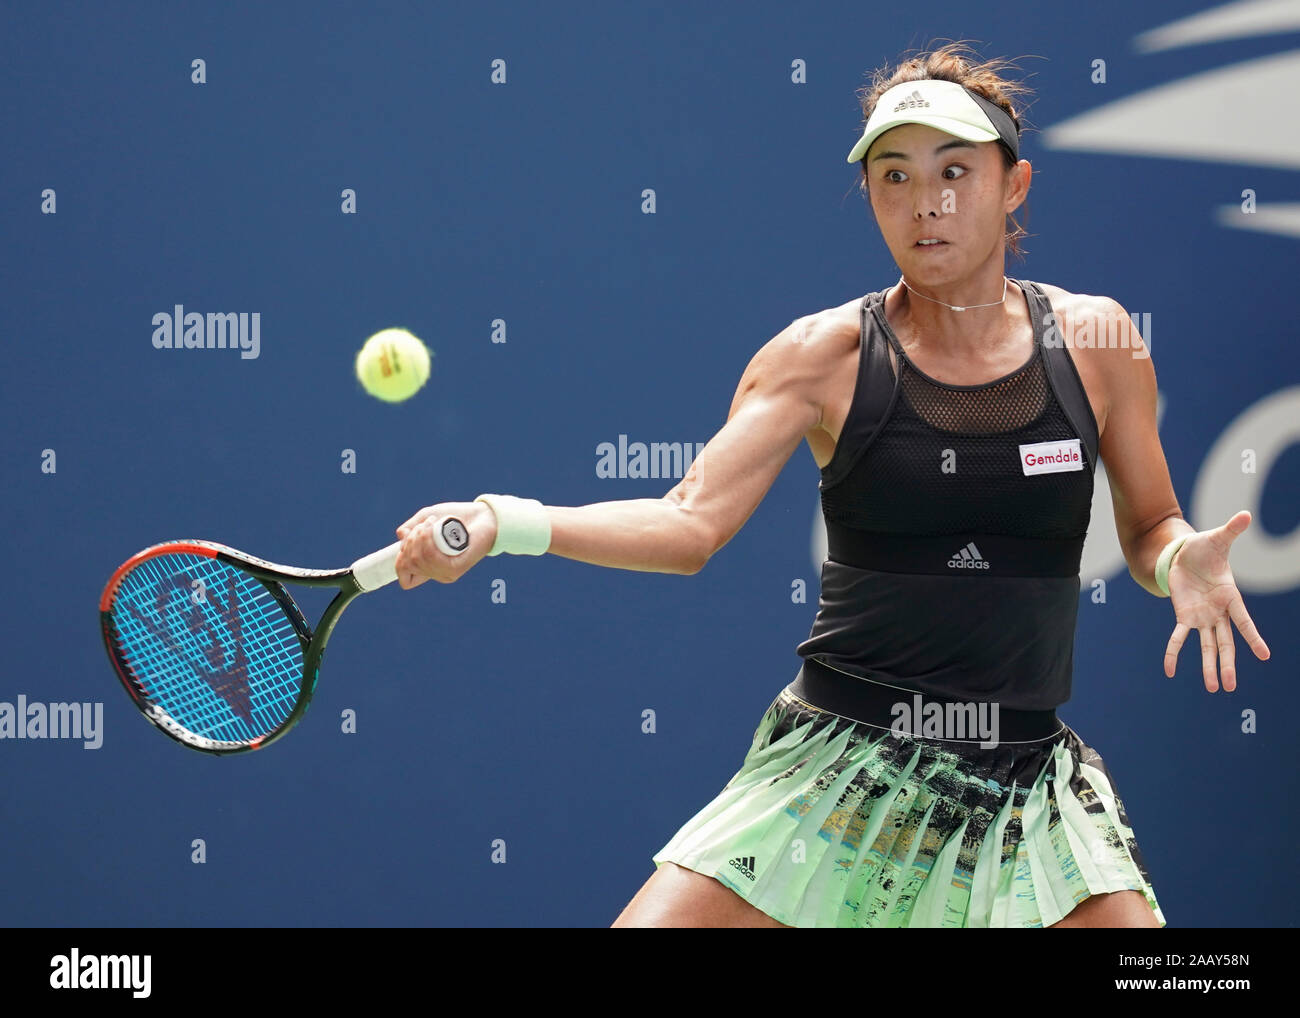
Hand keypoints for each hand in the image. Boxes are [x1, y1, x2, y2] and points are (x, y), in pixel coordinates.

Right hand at [393, 500, 497, 588]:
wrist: (482, 515)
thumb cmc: (455, 518)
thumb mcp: (426, 519)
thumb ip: (411, 529)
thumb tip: (401, 538)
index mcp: (429, 566)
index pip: (406, 580)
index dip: (400, 561)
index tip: (407, 541)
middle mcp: (436, 573)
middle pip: (407, 563)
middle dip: (410, 539)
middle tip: (425, 524)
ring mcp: (446, 572)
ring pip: (417, 559)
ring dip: (420, 535)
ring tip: (433, 522)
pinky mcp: (455, 569)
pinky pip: (431, 557)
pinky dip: (429, 539)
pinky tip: (437, 528)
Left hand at [1163, 510, 1269, 690]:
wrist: (1184, 553)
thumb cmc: (1205, 548)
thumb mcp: (1217, 538)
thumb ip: (1231, 530)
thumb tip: (1245, 514)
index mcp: (1231, 596)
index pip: (1243, 621)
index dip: (1253, 637)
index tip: (1265, 655)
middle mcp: (1218, 611)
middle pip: (1225, 641)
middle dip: (1227, 663)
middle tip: (1231, 686)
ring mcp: (1202, 616)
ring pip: (1207, 645)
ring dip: (1208, 666)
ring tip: (1214, 688)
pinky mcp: (1184, 615)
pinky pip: (1178, 637)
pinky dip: (1174, 652)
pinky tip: (1169, 670)